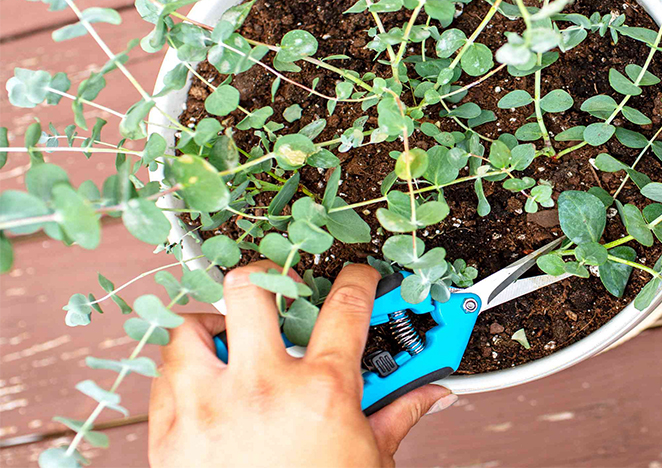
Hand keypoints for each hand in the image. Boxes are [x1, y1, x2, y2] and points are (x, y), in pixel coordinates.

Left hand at [148, 261, 455, 467]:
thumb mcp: (371, 458)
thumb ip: (398, 413)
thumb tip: (432, 393)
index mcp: (320, 390)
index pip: (345, 306)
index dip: (358, 279)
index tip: (357, 276)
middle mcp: (261, 387)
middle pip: (252, 289)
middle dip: (268, 278)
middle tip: (278, 292)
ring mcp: (209, 407)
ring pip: (190, 329)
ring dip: (211, 327)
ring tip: (230, 340)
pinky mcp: (170, 436)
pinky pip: (163, 378)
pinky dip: (182, 372)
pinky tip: (205, 384)